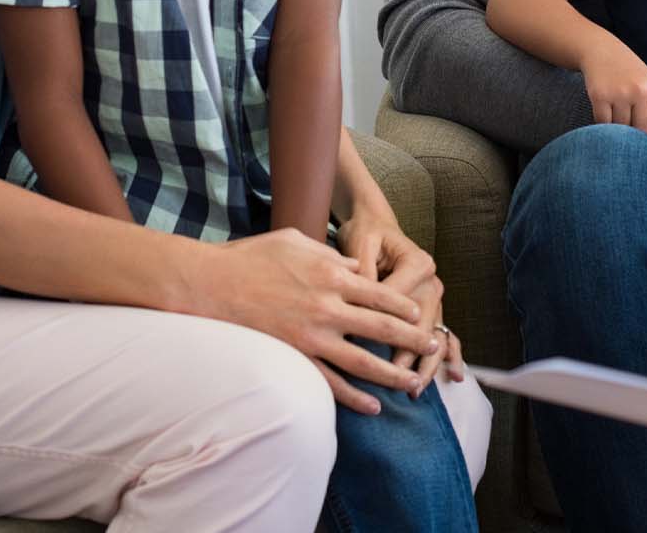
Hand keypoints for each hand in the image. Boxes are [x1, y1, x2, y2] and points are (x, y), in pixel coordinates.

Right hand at [207, 227, 437, 413]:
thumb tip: (354, 267)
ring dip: (393, 373)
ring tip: (414, 383)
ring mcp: (312, 336)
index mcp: (331, 274)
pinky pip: (331, 383)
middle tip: (433, 347)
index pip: (381, 293)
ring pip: (364, 361)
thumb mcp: (296, 240)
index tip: (419, 313)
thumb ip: (330, 254)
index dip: (404, 305)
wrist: (213, 285)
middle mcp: (328, 307)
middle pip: (382, 327)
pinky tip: (373, 406)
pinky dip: (355, 397)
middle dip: (412, 338)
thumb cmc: (253, 257)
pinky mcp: (295, 358)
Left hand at [336, 207, 458, 391]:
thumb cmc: (366, 233)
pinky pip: (445, 333)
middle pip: (420, 324)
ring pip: (434, 334)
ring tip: (414, 388)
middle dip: (407, 353)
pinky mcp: (432, 307)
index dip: (378, 324)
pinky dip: (451, 356)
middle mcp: (431, 280)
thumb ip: (361, 272)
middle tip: (393, 377)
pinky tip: (454, 375)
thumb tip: (355, 307)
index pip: (398, 301)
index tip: (360, 346)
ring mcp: (435, 296)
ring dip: (426, 363)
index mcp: (417, 263)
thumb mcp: (360, 244)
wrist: (376, 225)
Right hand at [582, 53, 646, 142]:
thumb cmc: (630, 72)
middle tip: (631, 133)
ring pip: (623, 130)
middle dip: (638, 137)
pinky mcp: (600, 96)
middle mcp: (640, 92)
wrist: (601, 50)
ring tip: (617, 121)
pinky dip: (605, 126)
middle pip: (643, 131)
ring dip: (619, 131)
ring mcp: (619, 94)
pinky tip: (606, 117)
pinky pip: (605, 124)